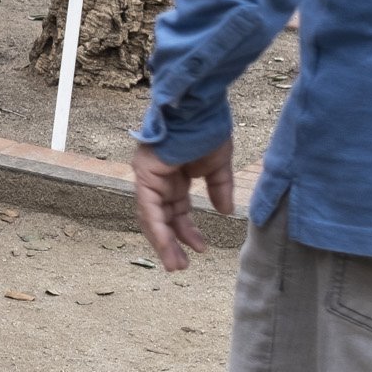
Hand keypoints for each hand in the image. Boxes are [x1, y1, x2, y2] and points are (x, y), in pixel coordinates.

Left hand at [130, 136, 234, 273]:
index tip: (201, 249)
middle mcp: (158, 178)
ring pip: (152, 217)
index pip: (176, 210)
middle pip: (161, 217)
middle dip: (171, 243)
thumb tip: (225, 212)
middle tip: (181, 266)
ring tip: (176, 265)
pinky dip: (157, 228)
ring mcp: (148, 175)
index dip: (187, 230)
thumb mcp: (218, 164)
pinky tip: (167, 246)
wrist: (200, 105)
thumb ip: (219, 187)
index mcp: (173, 175)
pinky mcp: (145, 173)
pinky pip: (149, 207)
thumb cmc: (207, 127)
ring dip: (163, 242)